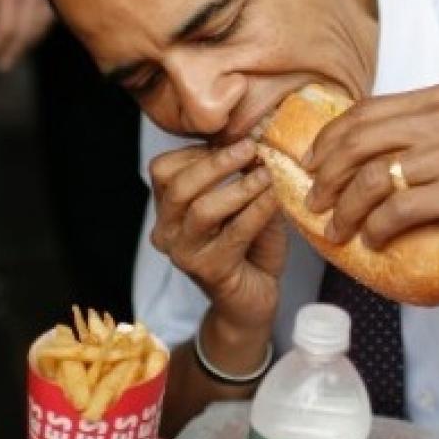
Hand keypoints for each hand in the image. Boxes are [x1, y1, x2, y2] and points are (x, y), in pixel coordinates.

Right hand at [147, 141, 285, 331]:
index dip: (197, 150)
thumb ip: (239, 174)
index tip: (234, 139)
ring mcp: (184, 255)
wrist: (253, 299)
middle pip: (177, 187)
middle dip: (216, 163)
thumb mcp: (240, 202)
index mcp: (166, 210)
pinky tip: (275, 197)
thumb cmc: (248, 246)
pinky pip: (234, 233)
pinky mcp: (209, 271)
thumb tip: (254, 139)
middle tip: (250, 148)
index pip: (163, 170)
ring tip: (266, 174)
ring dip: (239, 187)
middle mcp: (166, 232)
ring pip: (202, 210)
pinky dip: (257, 210)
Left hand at [302, 85, 438, 246]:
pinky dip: (378, 227)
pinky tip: (374, 240)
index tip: (312, 163)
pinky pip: (402, 209)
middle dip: (325, 175)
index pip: (364, 112)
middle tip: (314, 202)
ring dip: (345, 209)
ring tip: (338, 229)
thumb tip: (384, 161)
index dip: (328, 139)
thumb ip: (431, 132)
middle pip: (357, 142)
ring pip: (373, 177)